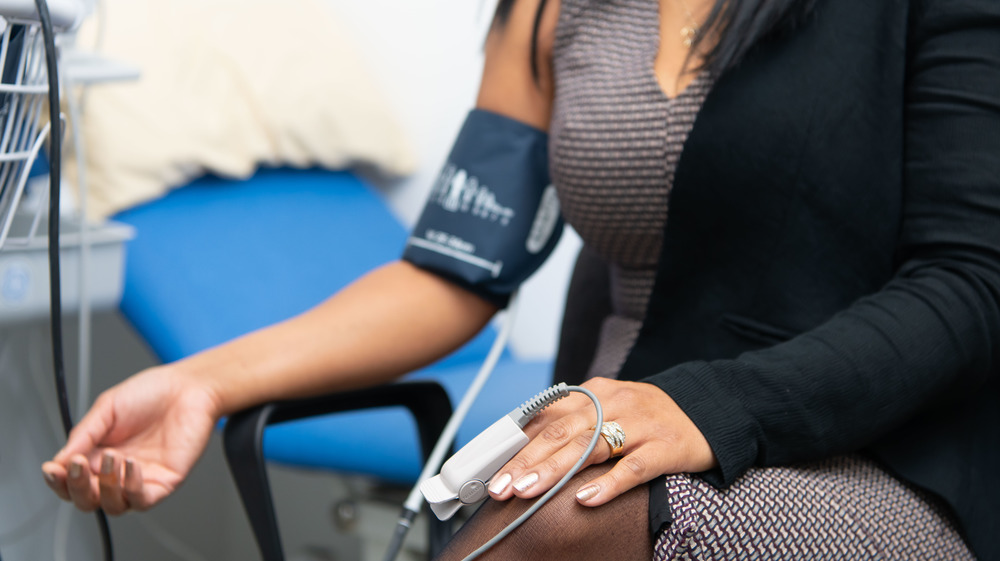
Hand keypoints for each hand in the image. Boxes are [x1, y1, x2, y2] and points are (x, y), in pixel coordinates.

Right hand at [40, 366, 222, 514]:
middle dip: (76, 487)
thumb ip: (83, 435)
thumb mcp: (107, 409)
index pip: (71, 481)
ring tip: (112, 457)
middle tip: (77, 465)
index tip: (52, 469)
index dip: (58, 480)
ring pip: (112, 506)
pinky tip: (130, 464)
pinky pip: (141, 500)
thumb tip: (59, 462)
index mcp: (98, 455)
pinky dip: (130, 487)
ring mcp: (140, 479)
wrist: (188, 387)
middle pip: (86, 499)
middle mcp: (117, 472)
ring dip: (104, 487)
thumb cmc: (152, 393)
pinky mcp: (164, 482)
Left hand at [486, 377, 716, 505]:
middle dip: (525, 461)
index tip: (491, 469)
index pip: (547, 418)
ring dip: (554, 470)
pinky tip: (586, 499)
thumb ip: (572, 425)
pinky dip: (608, 483)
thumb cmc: (648, 417)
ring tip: (526, 490)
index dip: (516, 444)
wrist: (709, 410)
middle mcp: (614, 403)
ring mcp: (641, 424)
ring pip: (590, 447)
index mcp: (594, 394)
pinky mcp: (666, 447)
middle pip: (562, 433)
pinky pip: (634, 467)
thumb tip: (523, 450)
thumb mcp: (609, 410)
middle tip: (499, 486)